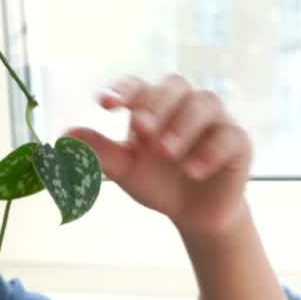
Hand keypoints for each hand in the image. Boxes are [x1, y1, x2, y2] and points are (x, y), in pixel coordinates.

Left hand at [64, 75, 253, 240]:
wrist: (194, 214)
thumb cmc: (158, 181)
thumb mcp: (124, 170)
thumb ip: (98, 152)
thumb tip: (62, 136)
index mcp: (154, 104)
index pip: (138, 86)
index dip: (123, 91)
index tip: (106, 105)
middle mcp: (185, 104)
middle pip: (174, 85)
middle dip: (156, 104)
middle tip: (140, 129)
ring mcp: (215, 120)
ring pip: (204, 103)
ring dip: (182, 124)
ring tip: (165, 151)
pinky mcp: (238, 143)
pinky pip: (229, 136)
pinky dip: (209, 151)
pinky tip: (191, 171)